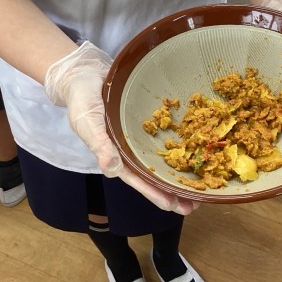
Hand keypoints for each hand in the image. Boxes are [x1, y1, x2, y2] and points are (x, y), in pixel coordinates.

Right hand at [44, 41, 198, 214]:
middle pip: (153, 176)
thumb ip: (100, 146)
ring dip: (178, 174)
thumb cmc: (82, 101)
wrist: (83, 75)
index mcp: (115, 156)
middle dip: (172, 191)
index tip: (173, 206)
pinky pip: (163, 138)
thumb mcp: (87, 123)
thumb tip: (112, 170)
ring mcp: (138, 138)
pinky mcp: (145, 124)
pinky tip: (193, 153)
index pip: (137, 180)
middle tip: (195, 206)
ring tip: (199, 188)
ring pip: (161, 161)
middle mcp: (129, 151)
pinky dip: (178, 146)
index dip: (155, 193)